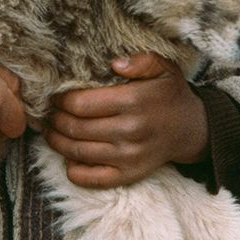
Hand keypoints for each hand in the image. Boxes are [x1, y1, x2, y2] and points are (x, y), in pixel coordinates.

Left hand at [43, 52, 208, 188]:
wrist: (191, 129)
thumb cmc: (169, 95)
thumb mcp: (164, 68)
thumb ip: (141, 61)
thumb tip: (115, 63)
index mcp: (133, 101)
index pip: (81, 104)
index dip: (61, 100)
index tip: (55, 95)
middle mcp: (130, 131)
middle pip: (75, 128)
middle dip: (55, 119)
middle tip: (49, 112)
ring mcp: (129, 156)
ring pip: (78, 152)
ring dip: (57, 141)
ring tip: (51, 130)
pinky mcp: (129, 175)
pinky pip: (92, 178)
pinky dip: (73, 170)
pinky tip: (67, 156)